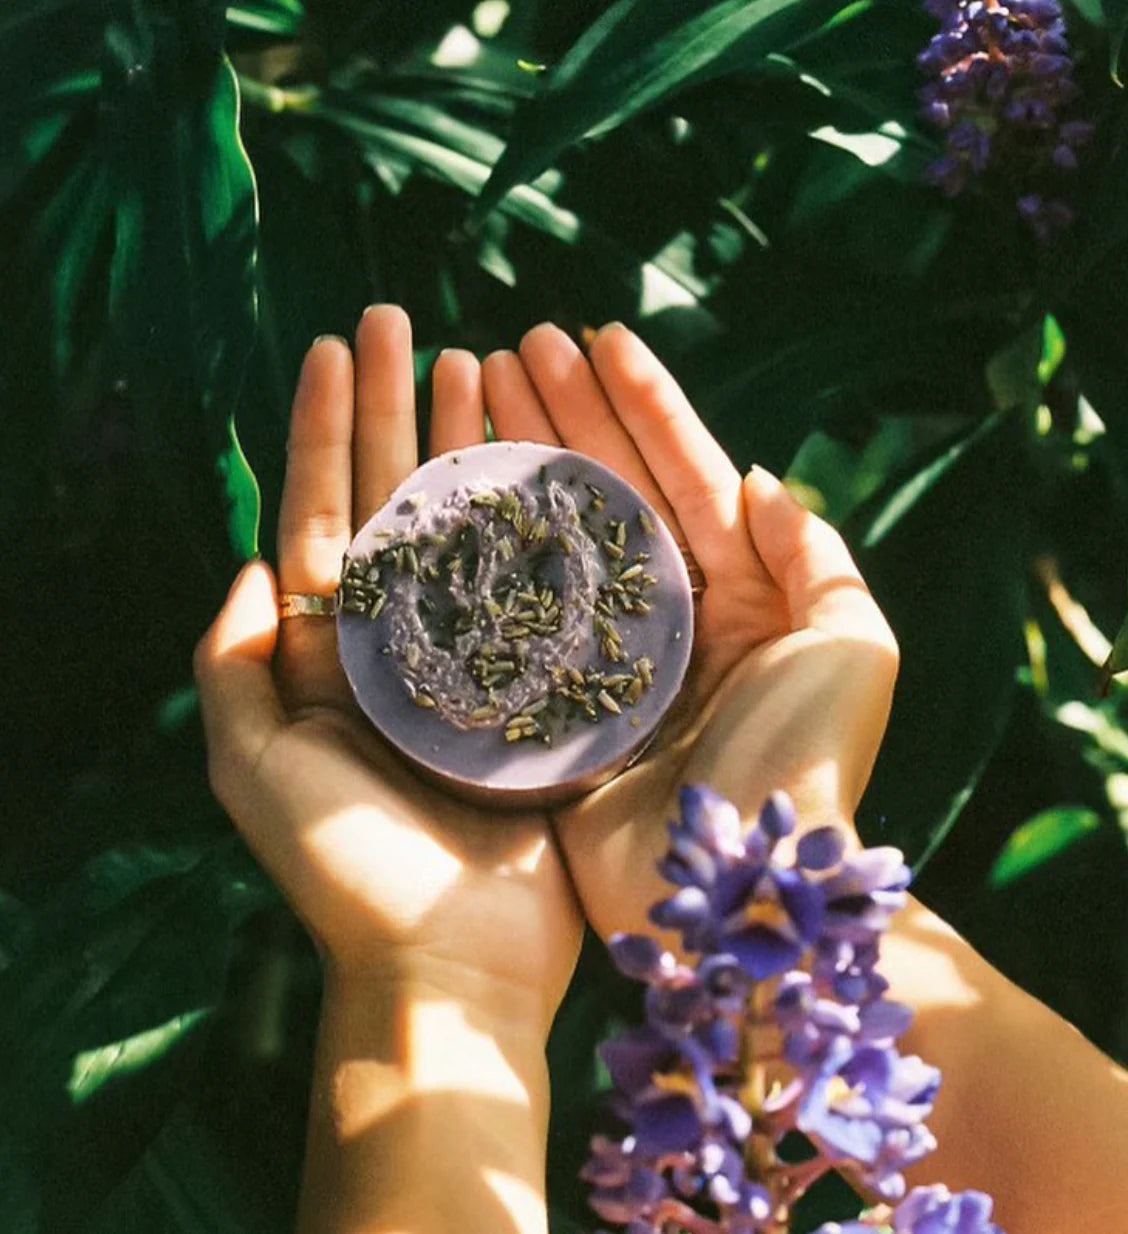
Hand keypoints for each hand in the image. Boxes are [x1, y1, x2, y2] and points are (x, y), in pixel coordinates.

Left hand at [194, 307, 581, 1034]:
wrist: (452, 963)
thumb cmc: (347, 871)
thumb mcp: (254, 770)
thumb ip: (233, 666)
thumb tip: (249, 564)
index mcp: (327, 652)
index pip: (322, 513)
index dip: (322, 428)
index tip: (334, 344)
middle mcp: (399, 643)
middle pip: (394, 499)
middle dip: (395, 409)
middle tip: (406, 319)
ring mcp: (473, 657)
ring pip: (470, 525)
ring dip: (467, 441)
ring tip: (477, 359)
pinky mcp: (538, 683)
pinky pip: (538, 582)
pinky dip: (539, 514)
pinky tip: (548, 451)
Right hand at [479, 322, 898, 942]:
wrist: (745, 891)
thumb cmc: (810, 762)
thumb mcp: (855, 646)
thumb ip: (817, 556)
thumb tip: (761, 482)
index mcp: (742, 595)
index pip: (686, 473)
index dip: (642, 402)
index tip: (596, 336)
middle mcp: (671, 620)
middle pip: (612, 492)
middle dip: (567, 415)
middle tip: (515, 348)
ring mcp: (608, 659)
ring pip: (556, 539)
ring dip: (521, 463)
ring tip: (475, 392)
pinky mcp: (555, 704)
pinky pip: (517, 612)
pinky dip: (488, 554)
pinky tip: (453, 497)